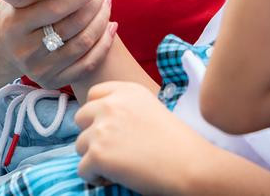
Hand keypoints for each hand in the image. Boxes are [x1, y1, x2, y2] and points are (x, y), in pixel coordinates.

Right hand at [0, 0, 116, 88]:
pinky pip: (86, 64)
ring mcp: (38, 69)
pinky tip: (111, 26)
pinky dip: (104, 45)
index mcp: (16, 25)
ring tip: (107, 4)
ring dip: (102, 22)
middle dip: (95, 6)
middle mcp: (25, 50)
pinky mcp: (51, 82)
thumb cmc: (17, 13)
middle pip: (72, 27)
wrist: (0, 50)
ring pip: (82, 45)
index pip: (56, 7)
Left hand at [74, 82, 206, 192]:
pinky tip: (114, 178)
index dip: (96, 114)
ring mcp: (102, 128)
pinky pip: (82, 169)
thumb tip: (101, 123)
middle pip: (81, 118)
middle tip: (112, 151)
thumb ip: (125, 108)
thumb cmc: (178, 143)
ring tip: (117, 167)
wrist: (190, 165)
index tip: (107, 129)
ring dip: (93, 158)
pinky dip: (94, 177)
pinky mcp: (98, 154)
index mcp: (127, 90)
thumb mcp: (152, 109)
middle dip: (92, 135)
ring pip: (79, 145)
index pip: (93, 94)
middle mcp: (111, 104)